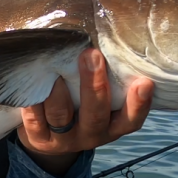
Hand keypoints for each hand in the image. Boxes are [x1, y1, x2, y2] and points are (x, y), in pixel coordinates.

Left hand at [17, 48, 153, 175]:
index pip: (131, 120)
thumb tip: (105, 37)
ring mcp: (64, 140)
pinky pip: (34, 120)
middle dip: (94, 85)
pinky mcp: (39, 140)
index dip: (139, 104)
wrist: (49, 138)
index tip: (144, 82)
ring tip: (56, 69)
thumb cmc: (81, 106)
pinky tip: (32, 84)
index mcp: (112, 125)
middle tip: (92, 55)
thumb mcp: (98, 101)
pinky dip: (33, 102)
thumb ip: (108, 80)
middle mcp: (91, 135)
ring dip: (59, 92)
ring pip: (61, 116)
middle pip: (95, 114)